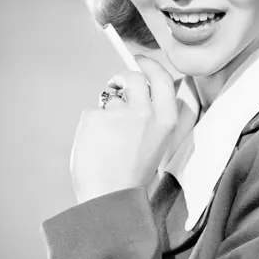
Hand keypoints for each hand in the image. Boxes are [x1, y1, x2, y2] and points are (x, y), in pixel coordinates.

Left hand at [70, 56, 177, 204]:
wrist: (109, 197)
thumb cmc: (133, 174)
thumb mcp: (159, 142)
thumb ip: (154, 116)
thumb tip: (141, 90)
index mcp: (166, 119)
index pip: (161, 77)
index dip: (149, 65)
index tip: (140, 61)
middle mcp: (145, 112)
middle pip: (133, 78)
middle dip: (123, 78)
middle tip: (116, 85)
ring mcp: (118, 113)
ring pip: (110, 99)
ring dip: (106, 112)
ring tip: (107, 139)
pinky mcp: (95, 117)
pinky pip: (93, 112)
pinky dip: (91, 125)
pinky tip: (95, 145)